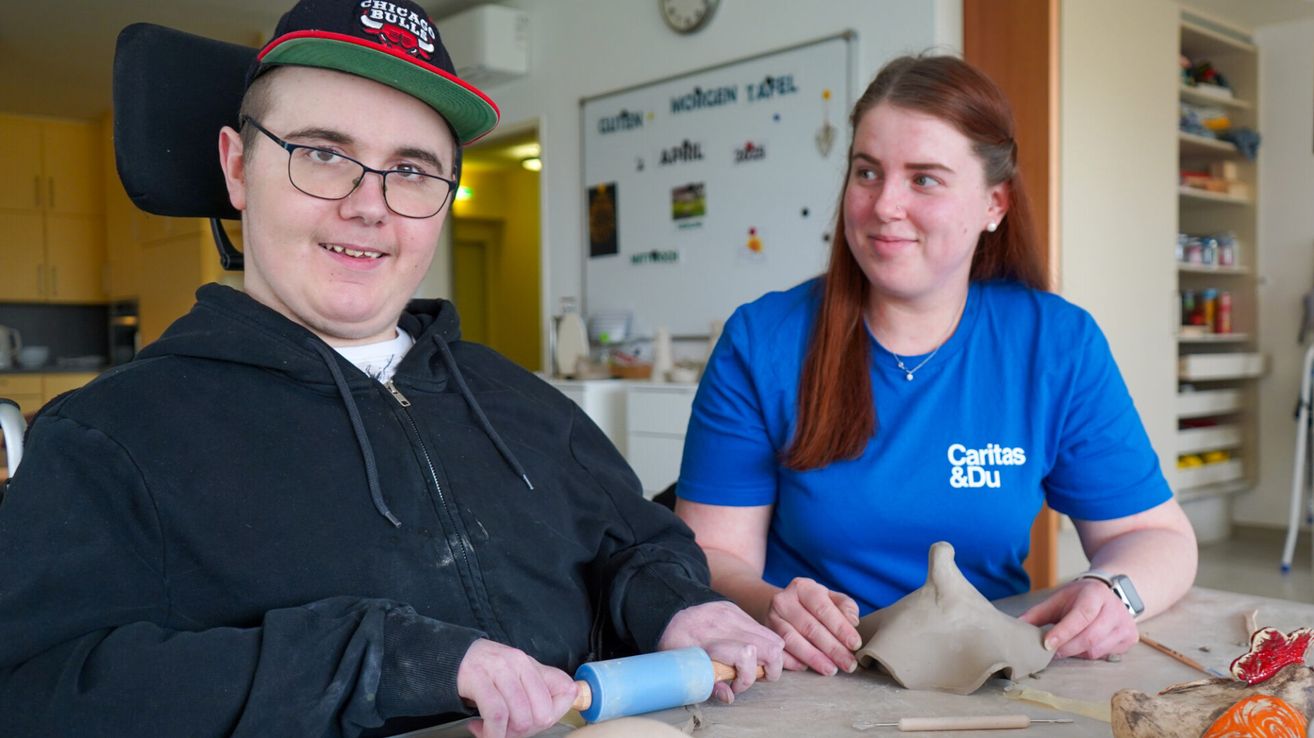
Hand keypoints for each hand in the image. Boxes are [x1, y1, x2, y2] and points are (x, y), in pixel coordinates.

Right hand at [456, 639, 577, 737]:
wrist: (450, 657)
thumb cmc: (487, 671)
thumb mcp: (518, 674)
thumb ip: (542, 686)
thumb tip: (572, 694)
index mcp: (532, 664)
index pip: (565, 691)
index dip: (554, 715)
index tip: (537, 722)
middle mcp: (518, 664)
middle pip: (543, 712)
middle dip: (528, 730)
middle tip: (510, 731)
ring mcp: (498, 670)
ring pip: (521, 716)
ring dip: (508, 734)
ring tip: (495, 733)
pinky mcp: (477, 679)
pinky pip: (496, 715)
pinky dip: (493, 733)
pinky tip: (485, 733)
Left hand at [657, 600, 784, 702]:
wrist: (667, 611)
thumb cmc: (673, 642)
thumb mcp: (684, 666)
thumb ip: (708, 683)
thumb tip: (730, 697)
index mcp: (710, 641)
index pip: (746, 655)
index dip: (747, 678)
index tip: (735, 687)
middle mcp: (726, 625)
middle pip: (770, 647)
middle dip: (772, 670)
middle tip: (757, 678)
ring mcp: (734, 614)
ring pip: (773, 638)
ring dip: (771, 657)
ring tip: (756, 665)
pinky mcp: (737, 609)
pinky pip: (763, 629)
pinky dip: (764, 644)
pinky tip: (750, 651)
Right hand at [762, 577, 860, 675]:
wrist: (781, 606)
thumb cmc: (812, 605)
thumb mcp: (830, 598)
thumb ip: (845, 606)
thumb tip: (853, 621)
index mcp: (803, 587)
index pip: (823, 608)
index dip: (840, 627)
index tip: (855, 644)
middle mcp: (784, 600)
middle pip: (809, 627)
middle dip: (832, 648)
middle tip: (848, 664)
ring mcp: (771, 618)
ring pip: (792, 640)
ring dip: (813, 658)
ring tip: (831, 669)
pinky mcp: (766, 635)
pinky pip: (779, 651)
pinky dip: (792, 661)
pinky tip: (807, 668)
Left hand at [1019, 579, 1137, 658]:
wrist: (1110, 593)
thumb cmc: (1079, 598)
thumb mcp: (1058, 599)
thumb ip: (1038, 614)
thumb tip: (1016, 627)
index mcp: (1095, 594)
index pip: (1081, 616)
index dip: (1064, 632)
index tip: (1047, 644)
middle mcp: (1115, 608)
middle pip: (1090, 638)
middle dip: (1067, 648)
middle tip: (1051, 651)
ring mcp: (1125, 624)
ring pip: (1097, 650)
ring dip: (1077, 653)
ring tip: (1067, 646)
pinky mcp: (1130, 638)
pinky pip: (1105, 655)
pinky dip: (1090, 654)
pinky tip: (1084, 645)